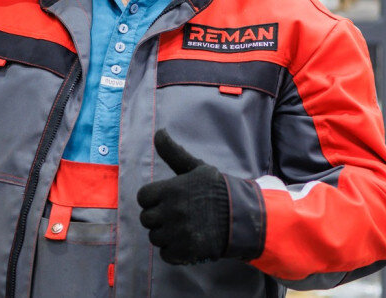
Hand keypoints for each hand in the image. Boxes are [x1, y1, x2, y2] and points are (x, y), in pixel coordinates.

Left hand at [137, 129, 229, 264]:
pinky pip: (165, 254)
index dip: (152, 200)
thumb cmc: (217, 189)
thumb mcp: (195, 167)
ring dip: (166, 235)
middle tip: (176, 216)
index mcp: (170, 189)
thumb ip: (173, 152)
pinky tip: (186, 241)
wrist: (242, 216)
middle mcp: (171, 211)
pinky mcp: (186, 251)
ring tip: (183, 228)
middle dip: (158, 218)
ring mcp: (178, 232)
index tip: (165, 200)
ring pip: (155, 237)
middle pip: (146, 219)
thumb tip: (158, 132)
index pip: (143, 198)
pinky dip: (174, 251)